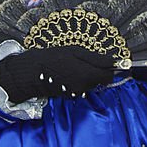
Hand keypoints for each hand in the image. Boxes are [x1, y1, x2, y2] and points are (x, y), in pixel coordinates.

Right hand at [0, 46, 114, 103]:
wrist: (32, 72)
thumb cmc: (53, 58)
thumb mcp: (75, 51)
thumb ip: (96, 58)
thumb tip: (114, 61)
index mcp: (87, 75)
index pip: (108, 75)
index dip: (109, 67)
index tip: (106, 60)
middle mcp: (85, 87)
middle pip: (100, 79)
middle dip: (98, 70)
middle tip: (86, 59)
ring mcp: (78, 92)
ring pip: (92, 83)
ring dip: (88, 74)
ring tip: (75, 64)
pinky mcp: (71, 95)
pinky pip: (82, 86)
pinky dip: (80, 79)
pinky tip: (70, 72)